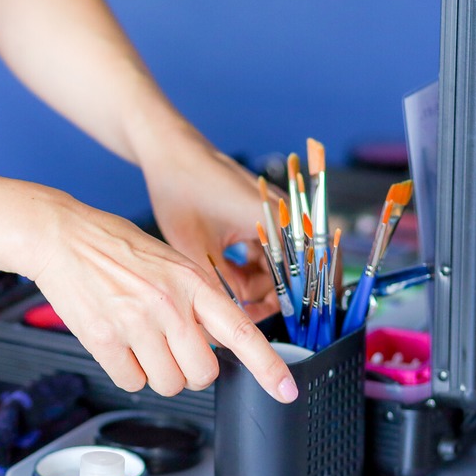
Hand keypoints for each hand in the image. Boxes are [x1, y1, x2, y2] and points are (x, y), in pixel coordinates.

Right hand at [27, 194, 296, 402]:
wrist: (61, 236)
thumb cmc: (113, 246)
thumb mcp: (170, 262)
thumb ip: (196, 300)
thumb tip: (215, 341)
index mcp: (192, 281)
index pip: (241, 332)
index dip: (268, 367)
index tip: (285, 390)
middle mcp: (168, 305)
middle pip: (202, 374)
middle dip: (191, 371)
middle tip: (173, 348)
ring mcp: (135, 324)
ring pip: (168, 384)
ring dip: (158, 373)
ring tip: (141, 340)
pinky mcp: (103, 340)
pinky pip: (132, 382)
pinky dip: (128, 371)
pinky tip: (118, 343)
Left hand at [140, 126, 282, 322]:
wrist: (170, 152)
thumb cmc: (181, 188)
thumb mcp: (196, 248)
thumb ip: (221, 287)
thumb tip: (234, 320)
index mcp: (277, 220)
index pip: (306, 273)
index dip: (291, 303)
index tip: (271, 322)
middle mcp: (285, 214)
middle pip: (296, 270)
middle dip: (271, 296)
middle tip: (244, 315)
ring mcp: (275, 212)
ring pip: (281, 262)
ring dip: (259, 283)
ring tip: (229, 296)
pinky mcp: (262, 214)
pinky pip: (268, 250)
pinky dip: (253, 268)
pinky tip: (228, 278)